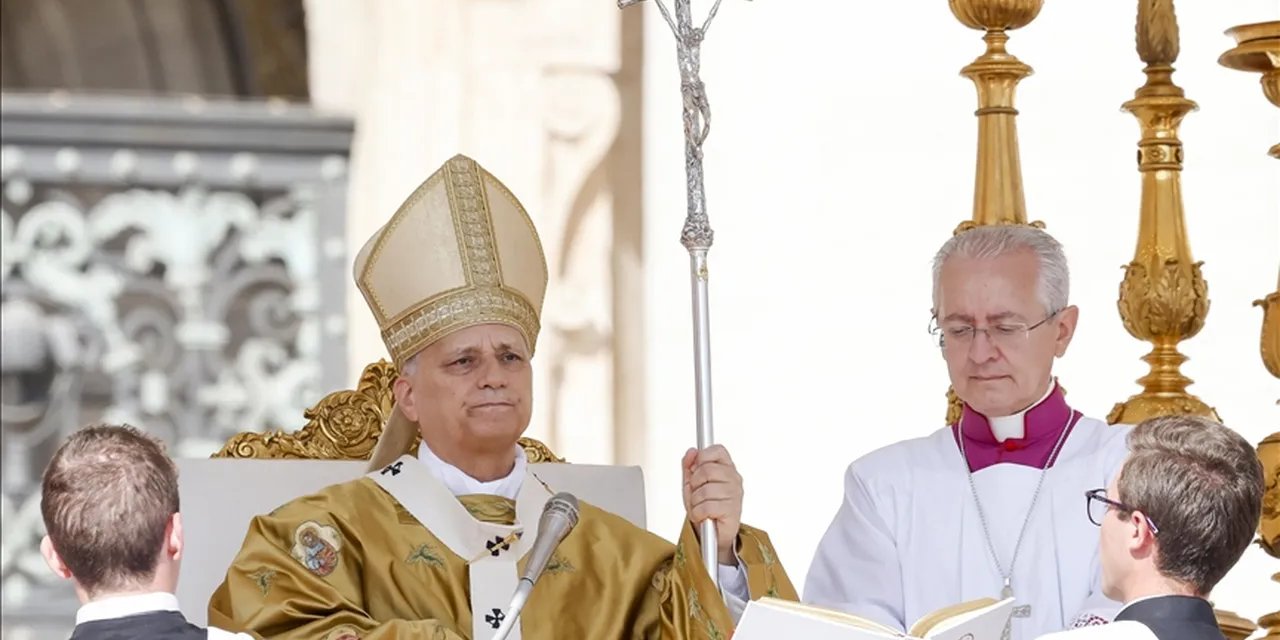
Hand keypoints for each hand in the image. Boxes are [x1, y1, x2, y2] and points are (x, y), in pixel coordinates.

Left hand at [682, 445, 742, 565]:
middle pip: (706, 469)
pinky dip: (698, 513)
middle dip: (694, 484)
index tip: (696, 467)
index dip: (703, 456)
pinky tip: (703, 516)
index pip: (717, 450)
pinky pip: (706, 506)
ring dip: (695, 502)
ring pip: (704, 490)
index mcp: (727, 468)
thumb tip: (691, 451)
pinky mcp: (732, 510)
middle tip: (696, 494)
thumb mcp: (691, 484)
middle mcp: (734, 479)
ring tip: (700, 507)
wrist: (713, 535)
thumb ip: (689, 466)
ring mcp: (735, 494)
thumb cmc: (704, 508)